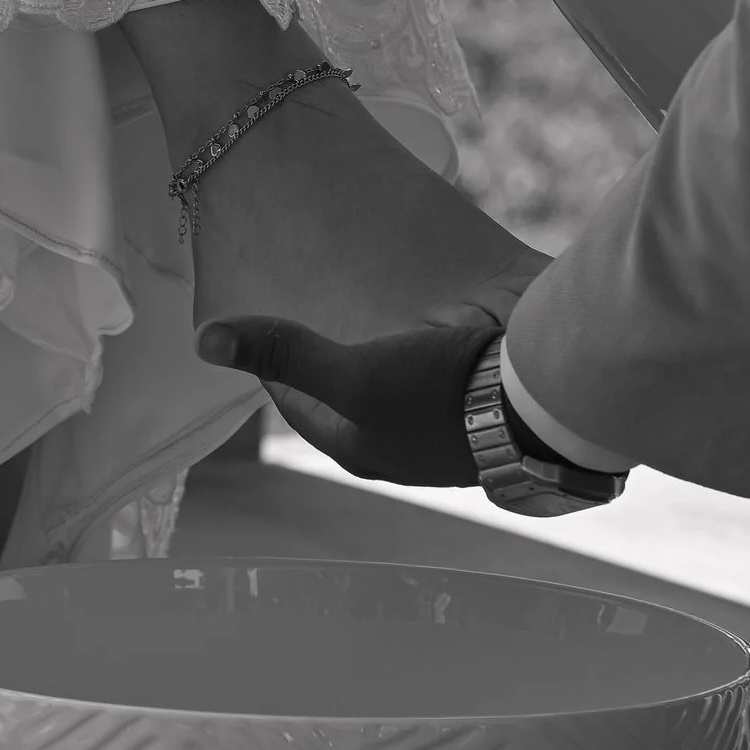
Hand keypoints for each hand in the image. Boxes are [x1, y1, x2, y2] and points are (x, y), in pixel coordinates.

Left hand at [196, 304, 501, 485]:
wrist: (543, 406)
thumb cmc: (441, 398)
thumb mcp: (354, 373)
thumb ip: (287, 353)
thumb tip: (205, 341)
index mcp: (359, 449)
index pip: (296, 404)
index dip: (273, 365)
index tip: (256, 321)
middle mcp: (396, 445)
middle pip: (343, 394)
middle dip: (325, 356)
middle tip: (308, 305)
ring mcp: (438, 426)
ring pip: (388, 380)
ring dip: (375, 346)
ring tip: (362, 301)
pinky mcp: (474, 401)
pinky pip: (430, 365)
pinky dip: (418, 338)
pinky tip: (423, 308)